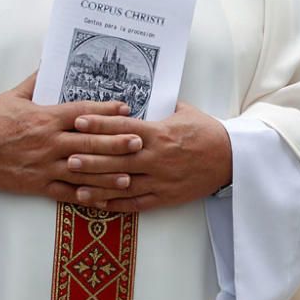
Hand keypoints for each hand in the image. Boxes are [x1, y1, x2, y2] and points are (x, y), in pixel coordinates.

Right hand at [0, 74, 144, 201]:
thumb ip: (36, 81)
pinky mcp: (37, 185)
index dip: (105, 110)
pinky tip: (103, 199)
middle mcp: (49, 142)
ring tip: (129, 175)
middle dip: (116, 142)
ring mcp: (45, 166)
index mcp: (45, 118)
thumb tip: (49, 62)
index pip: (82, 112)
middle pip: (89, 142)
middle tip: (139, 141)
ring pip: (82, 171)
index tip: (126, 108)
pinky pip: (66, 193)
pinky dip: (85, 197)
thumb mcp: (13, 96)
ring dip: (107, 174)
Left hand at [64, 102, 232, 212]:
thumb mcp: (183, 111)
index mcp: (160, 133)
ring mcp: (161, 179)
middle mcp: (158, 157)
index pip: (124, 128)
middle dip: (92, 157)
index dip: (100, 124)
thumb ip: (157, 106)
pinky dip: (117, 204)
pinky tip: (98, 203)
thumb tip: (134, 95)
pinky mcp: (166, 197)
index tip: (78, 120)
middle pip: (119, 158)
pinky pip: (137, 203)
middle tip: (67, 156)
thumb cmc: (205, 131)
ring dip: (98, 184)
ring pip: (124, 184)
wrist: (232, 158)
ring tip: (75, 185)